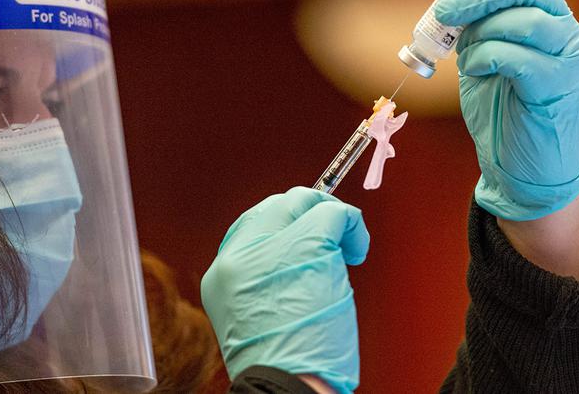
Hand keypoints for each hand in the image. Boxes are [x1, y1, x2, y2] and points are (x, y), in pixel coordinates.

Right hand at [201, 187, 368, 393]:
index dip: (283, 222)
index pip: (250, 224)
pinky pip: (333, 214)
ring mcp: (272, 247)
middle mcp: (239, 255)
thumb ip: (264, 279)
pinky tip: (356, 249)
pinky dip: (352, 225)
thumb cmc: (283, 365)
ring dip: (330, 219)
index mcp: (222, 274)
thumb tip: (293, 254)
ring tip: (345, 249)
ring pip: (303, 202)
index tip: (302, 230)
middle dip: (306, 212)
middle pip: (274, 206)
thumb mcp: (254, 317)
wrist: (287, 386)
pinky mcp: (307, 244)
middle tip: (331, 232)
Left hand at [424, 0, 578, 220]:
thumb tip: (445, 2)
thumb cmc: (501, 110)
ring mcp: (567, 57)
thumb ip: (472, 29)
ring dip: (481, 32)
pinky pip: (517, 56)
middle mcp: (565, 30)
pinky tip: (473, 71)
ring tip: (463, 56)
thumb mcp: (480, 58)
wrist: (523, 164)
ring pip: (525, 18)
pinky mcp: (557, 85)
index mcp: (546, 17)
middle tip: (442, 12)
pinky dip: (486, 57)